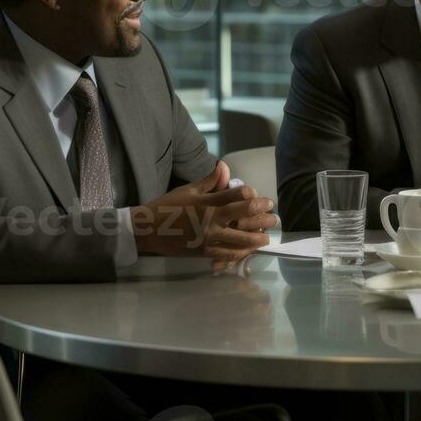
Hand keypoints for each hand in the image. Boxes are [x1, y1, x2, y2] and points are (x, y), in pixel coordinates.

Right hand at [130, 161, 277, 267]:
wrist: (147, 229)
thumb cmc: (167, 206)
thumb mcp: (188, 190)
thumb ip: (209, 181)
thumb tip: (224, 165)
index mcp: (208, 200)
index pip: (238, 194)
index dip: (252, 195)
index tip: (259, 197)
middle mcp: (211, 218)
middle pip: (244, 213)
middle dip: (262, 215)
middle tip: (273, 217)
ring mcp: (208, 236)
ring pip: (239, 237)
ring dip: (256, 238)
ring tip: (266, 238)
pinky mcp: (203, 251)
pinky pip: (225, 254)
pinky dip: (238, 254)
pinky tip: (248, 253)